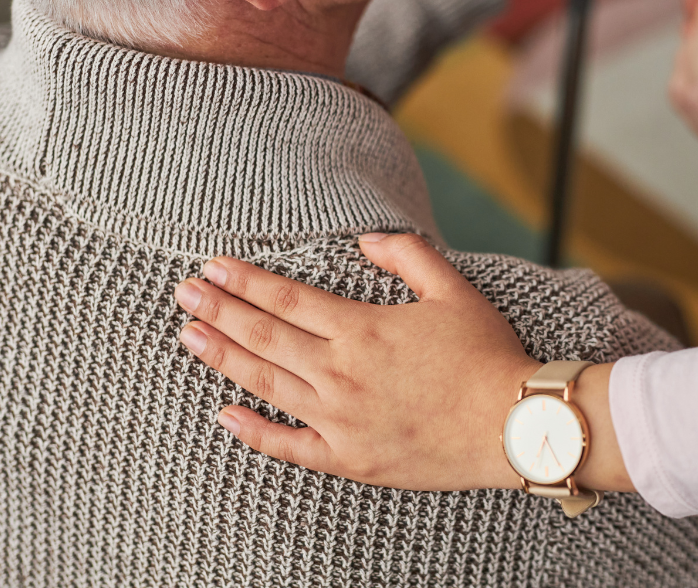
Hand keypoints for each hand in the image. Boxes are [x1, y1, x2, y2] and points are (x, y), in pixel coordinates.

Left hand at [173, 233, 540, 490]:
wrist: (513, 425)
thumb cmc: (487, 355)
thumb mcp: (454, 289)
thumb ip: (407, 256)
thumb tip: (364, 240)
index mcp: (363, 329)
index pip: (287, 299)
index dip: (246, 281)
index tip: (213, 266)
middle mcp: (341, 373)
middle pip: (266, 336)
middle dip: (220, 310)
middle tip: (184, 292)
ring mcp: (340, 419)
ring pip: (267, 383)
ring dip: (224, 358)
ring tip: (190, 336)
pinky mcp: (349, 458)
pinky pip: (289, 447)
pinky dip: (253, 432)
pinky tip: (224, 415)